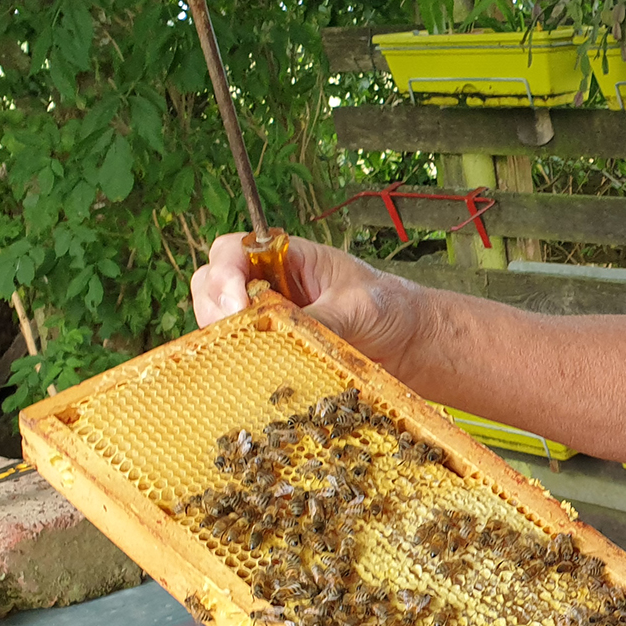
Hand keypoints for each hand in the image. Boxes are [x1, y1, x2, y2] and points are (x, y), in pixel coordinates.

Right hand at [190, 233, 426, 372]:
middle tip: (235, 331)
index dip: (225, 272)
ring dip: (222, 336)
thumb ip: (318, 318)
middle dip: (214, 305)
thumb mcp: (357, 309)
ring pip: (219, 321)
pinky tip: (250, 374)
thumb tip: (279, 334)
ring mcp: (268, 319)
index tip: (237, 302)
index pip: (234, 251)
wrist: (413, 344)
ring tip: (244, 353)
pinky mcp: (274, 352)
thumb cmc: (391, 308)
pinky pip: (241, 354)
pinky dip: (237, 363)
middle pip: (212, 283)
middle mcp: (270, 285)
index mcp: (288, 258)